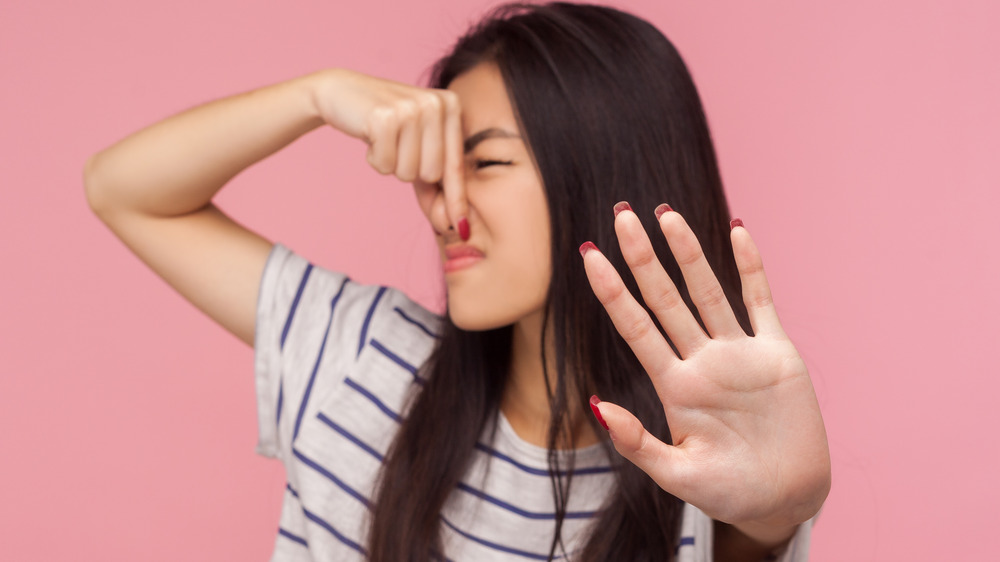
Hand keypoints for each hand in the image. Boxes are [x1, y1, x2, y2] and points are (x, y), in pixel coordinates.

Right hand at [311, 69, 466, 232]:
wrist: (343, 92)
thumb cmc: (386, 125)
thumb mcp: (417, 147)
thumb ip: (436, 183)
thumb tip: (453, 225)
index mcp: (451, 106)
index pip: (455, 164)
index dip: (456, 198)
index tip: (461, 228)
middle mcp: (436, 104)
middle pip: (432, 174)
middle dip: (410, 170)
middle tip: (397, 145)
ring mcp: (411, 108)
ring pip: (408, 173)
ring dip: (391, 163)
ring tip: (384, 138)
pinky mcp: (385, 117)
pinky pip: (385, 165)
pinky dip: (375, 158)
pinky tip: (370, 134)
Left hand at [582, 204, 829, 536]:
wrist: (786, 500)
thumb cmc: (729, 492)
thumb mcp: (678, 475)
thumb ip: (637, 443)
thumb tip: (598, 406)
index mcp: (674, 386)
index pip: (635, 328)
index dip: (612, 292)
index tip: (589, 255)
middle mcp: (701, 361)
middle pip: (665, 298)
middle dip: (643, 257)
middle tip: (621, 215)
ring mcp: (738, 354)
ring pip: (707, 291)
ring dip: (688, 252)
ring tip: (666, 213)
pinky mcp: (777, 354)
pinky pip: (761, 301)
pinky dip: (751, 267)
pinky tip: (736, 231)